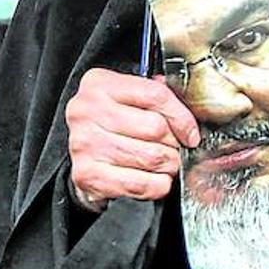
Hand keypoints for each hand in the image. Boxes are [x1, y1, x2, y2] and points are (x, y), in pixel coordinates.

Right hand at [65, 68, 200, 211]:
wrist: (77, 149)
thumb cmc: (109, 122)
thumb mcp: (127, 96)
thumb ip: (155, 95)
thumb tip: (187, 113)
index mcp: (100, 84)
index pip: (156, 95)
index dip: (182, 117)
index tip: (191, 133)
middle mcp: (87, 112)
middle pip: (155, 128)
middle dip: (175, 143)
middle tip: (175, 149)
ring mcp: (85, 144)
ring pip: (151, 157)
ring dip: (168, 164)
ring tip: (165, 163)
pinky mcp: (87, 174)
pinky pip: (139, 184)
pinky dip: (157, 185)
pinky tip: (154, 179)